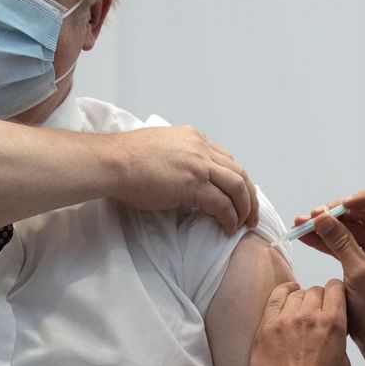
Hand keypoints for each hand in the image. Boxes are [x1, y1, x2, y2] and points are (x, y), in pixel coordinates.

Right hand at [104, 125, 258, 234]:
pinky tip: (228, 228)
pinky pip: (222, 204)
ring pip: (238, 186)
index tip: (237, 194)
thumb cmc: (124, 158)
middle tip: (251, 213)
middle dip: (249, 195)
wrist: (113, 161)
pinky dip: (230, 217)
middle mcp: (201, 148)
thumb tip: (181, 179)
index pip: (225, 158)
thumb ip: (177, 158)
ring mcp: (199, 165)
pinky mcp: (194, 184)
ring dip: (245, 207)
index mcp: (193, 137)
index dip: (235, 179)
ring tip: (244, 224)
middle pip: (238, 171)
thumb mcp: (158, 148)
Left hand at [250, 280, 350, 365]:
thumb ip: (338, 338)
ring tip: (299, 308)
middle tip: (314, 311)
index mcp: (334, 323)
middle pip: (315, 290)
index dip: (335, 291)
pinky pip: (274, 299)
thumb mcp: (343, 360)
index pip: (335, 288)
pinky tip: (286, 292)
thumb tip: (332, 327)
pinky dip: (283, 292)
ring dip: (300, 298)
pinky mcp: (267, 327)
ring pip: (295, 293)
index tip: (332, 298)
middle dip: (317, 297)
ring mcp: (286, 320)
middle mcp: (310, 315)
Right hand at [295, 191, 364, 358]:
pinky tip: (304, 236)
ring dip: (326, 225)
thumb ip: (341, 242)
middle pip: (364, 215)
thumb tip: (322, 217)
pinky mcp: (357, 264)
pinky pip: (340, 245)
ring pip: (348, 229)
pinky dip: (324, 240)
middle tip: (314, 215)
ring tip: (301, 222)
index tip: (343, 205)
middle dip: (337, 212)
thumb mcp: (358, 273)